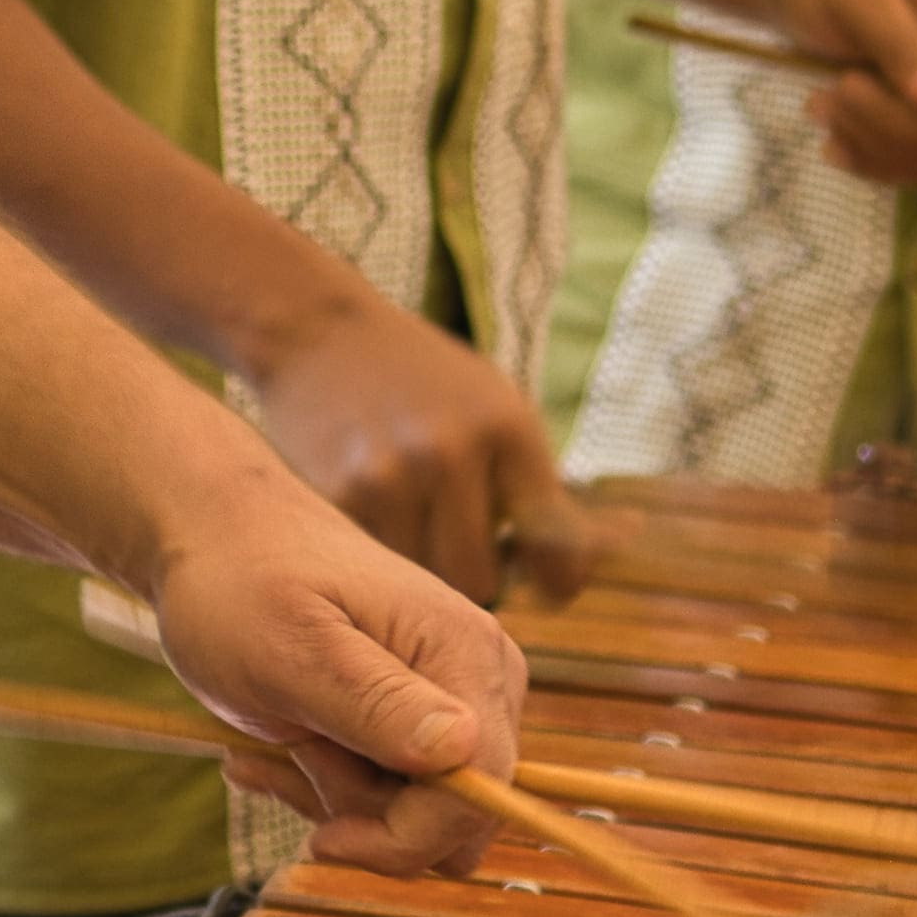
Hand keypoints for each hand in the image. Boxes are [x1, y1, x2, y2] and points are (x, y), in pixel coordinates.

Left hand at [117, 446, 533, 872]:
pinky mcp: (420, 720)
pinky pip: (394, 798)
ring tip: (281, 744)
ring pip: (421, 817)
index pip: (482, 790)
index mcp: (467, 654)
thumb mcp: (292, 649)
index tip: (322, 839)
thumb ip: (375, 702)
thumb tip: (463, 749)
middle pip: (456, 814)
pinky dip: (330, 789)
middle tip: (297, 755)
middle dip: (369, 814)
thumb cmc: (240, 583)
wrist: (217, 541)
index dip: (407, 837)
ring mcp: (453, 700)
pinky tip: (278, 752)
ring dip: (339, 799)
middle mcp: (482, 679)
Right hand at [226, 282, 564, 605]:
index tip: (548, 583)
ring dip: (421, 566)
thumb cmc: (427, 382)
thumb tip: (595, 565)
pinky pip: (373, 564)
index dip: (556, 578)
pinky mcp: (333, 496)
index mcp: (506, 428)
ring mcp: (387, 476)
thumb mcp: (500, 411)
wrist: (321, 333)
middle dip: (476, 571)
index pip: (553, 546)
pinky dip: (376, 551)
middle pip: (480, 582)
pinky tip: (371, 511)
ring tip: (411, 519)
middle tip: (461, 541)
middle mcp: (449, 453)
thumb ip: (544, 490)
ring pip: (422, 581)